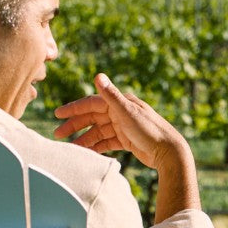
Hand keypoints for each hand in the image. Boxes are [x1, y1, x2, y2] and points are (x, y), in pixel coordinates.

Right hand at [53, 73, 184, 169]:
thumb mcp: (128, 112)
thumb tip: (98, 75)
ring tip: (70, 148)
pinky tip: (85, 153)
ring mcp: (123, 127)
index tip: (57, 115)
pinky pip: (106, 142)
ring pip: (98, 132)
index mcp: (120, 102)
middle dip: (75, 125)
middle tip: (57, 134)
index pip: (91, 103)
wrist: (169, 152)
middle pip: (92, 118)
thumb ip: (111, 96)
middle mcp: (120, 112)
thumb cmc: (149, 130)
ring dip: (84, 139)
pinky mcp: (127, 140)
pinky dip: (95, 146)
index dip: (74, 108)